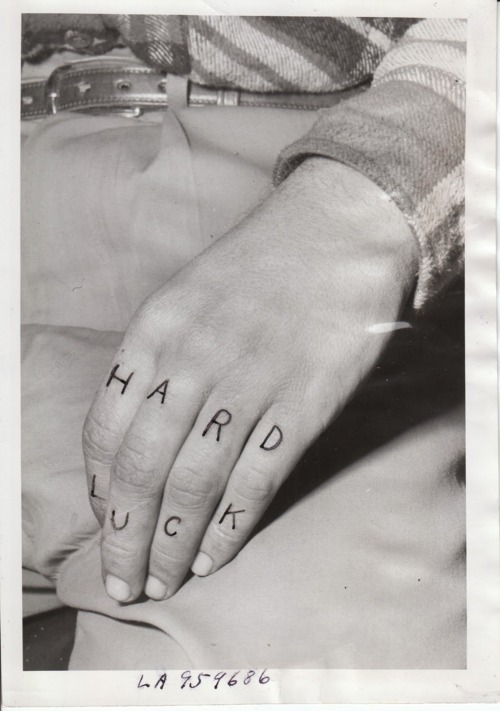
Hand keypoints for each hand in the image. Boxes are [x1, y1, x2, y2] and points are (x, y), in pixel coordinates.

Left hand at [83, 158, 417, 602]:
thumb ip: (152, 360)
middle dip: (124, 537)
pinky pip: (252, 482)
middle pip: (140, 470)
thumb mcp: (182, 298)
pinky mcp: (299, 407)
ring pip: (191, 486)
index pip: (104, 429)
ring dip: (169, 545)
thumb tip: (129, 435)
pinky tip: (210, 557)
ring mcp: (247, 387)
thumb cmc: (256, 268)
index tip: (105, 520)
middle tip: (120, 581)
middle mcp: (192, 364)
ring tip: (160, 582)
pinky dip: (227, 529)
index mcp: (153, 334)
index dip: (99, 488)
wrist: (334, 236)